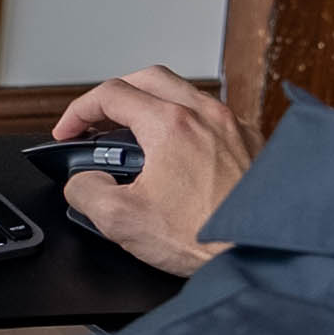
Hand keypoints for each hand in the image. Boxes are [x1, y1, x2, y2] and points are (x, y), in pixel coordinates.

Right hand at [53, 66, 257, 275]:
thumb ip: (86, 192)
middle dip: (115, 95)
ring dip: (153, 104)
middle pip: (148, 79)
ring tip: (137, 133)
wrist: (264, 255)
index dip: (78, 112)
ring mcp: (234, 126)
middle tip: (98, 121)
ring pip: (184, 92)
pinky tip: (181, 150)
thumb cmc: (209, 239)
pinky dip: (188, 121)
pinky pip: (214, 115)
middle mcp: (206, 116)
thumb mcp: (122, 221)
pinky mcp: (253, 144)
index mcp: (171, 125)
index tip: (69, 132)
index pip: (111, 95)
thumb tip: (82, 182)